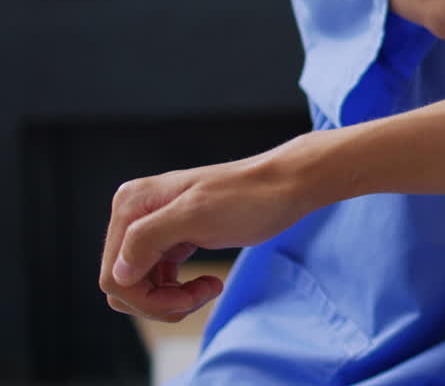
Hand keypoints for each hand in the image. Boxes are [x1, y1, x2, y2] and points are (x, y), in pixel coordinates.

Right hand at [99, 139, 315, 321]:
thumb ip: (149, 238)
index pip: (114, 275)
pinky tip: (209, 283)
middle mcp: (134, 214)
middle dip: (160, 301)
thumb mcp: (197, 214)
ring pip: (141, 286)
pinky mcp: (174, 239)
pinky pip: (159, 279)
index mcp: (132, 205)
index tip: (190, 297)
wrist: (287, 186)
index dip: (148, 299)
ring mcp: (154, 227)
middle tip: (202, 294)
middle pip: (124, 284)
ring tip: (209, 288)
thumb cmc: (250, 197)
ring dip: (173, 298)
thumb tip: (118, 272)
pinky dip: (180, 290)